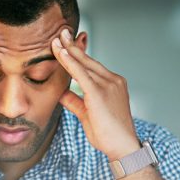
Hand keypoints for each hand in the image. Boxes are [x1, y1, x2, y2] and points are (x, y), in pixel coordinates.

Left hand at [51, 28, 139, 159]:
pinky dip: (70, 63)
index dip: (78, 54)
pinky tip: (61, 53)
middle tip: (61, 32)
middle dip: (73, 45)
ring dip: (69, 51)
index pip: (91, 65)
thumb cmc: (108, 134)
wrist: (122, 147)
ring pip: (84, 64)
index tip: (67, 42)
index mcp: (112, 84)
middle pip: (88, 60)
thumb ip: (75, 101)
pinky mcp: (99, 93)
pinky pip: (81, 74)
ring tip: (57, 39)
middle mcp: (112, 80)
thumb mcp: (87, 114)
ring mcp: (108, 85)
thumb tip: (61, 93)